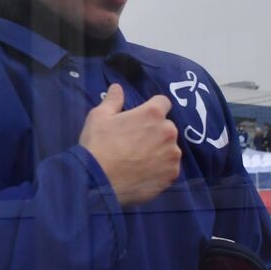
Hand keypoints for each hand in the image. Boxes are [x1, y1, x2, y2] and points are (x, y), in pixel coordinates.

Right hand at [79, 84, 180, 206]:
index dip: (152, 109)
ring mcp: (172, 155)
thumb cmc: (97, 145)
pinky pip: (169, 168)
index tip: (141, 118)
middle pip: (166, 127)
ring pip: (170, 148)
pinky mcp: (172, 175)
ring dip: (160, 151)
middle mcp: (168, 131)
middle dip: (155, 131)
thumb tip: (118, 87)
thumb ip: (113, 100)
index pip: (163, 102)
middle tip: (136, 143)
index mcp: (152, 113)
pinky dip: (161, 170)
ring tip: (140, 162)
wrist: (97, 182)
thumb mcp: (99, 117)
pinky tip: (144, 174)